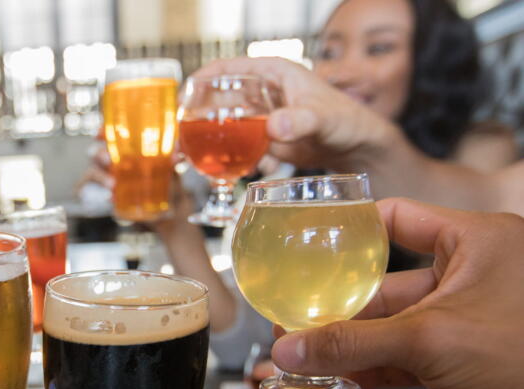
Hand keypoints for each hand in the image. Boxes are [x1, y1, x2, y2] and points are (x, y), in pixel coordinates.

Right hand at [75, 135, 191, 227]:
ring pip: (93, 172)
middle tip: (109, 160)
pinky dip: (101, 196)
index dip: (102, 132)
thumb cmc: (163, 178)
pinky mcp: (104, 195)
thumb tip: (178, 156)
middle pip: (95, 152)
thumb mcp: (169, 167)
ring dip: (101, 177)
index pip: (108, 135)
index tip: (99, 133)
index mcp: (122, 148)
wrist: (165, 207)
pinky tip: (110, 199)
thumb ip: (171, 160)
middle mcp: (109, 160)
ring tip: (113, 186)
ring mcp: (105, 178)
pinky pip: (94, 194)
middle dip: (99, 154)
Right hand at [190, 57, 398, 170]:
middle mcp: (262, 92)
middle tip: (177, 139)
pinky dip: (226, 159)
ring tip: (186, 159)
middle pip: (217, 99)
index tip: (180, 100)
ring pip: (223, 125)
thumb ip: (300, 121)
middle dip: (195, 118)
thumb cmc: (347, 121)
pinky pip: (237, 147)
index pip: (226, 69)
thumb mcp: (323, 119)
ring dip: (206, 142)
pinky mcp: (262, 139)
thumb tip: (273, 126)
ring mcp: (260, 117)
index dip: (200, 81)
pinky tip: (218, 173)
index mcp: (272, 73)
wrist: (358, 148)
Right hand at [270, 198, 523, 388]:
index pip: (397, 218)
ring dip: (352, 343)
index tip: (305, 245)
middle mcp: (473, 272)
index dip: (349, 230)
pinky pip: (409, 355)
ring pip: (394, 324)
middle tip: (292, 323)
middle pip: (385, 281)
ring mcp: (471, 317)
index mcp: (476, 240)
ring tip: (304, 357)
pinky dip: (375, 366)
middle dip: (338, 307)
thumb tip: (286, 349)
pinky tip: (340, 379)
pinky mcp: (468, 358)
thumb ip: (353, 343)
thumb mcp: (429, 342)